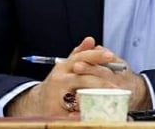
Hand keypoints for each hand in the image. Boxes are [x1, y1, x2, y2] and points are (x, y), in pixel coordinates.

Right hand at [5, 37, 152, 115]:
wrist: (38, 102)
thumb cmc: (58, 83)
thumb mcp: (67, 66)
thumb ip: (80, 54)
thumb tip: (91, 40)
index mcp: (63, 67)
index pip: (81, 58)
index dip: (96, 56)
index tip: (111, 56)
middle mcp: (59, 80)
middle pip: (83, 79)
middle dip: (101, 83)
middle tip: (116, 86)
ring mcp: (56, 97)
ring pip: (79, 97)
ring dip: (95, 98)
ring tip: (110, 99)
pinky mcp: (56, 113)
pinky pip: (74, 114)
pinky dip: (85, 114)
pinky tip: (96, 113)